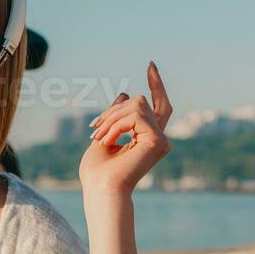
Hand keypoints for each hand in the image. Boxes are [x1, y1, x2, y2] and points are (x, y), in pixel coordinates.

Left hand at [79, 61, 173, 198]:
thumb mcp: (105, 133)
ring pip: (136, 105)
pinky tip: (107, 141)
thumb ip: (117, 115)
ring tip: (98, 138)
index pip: (157, 105)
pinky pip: (135, 116)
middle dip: (114, 110)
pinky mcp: (158, 140)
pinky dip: (116, 125)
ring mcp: (161, 140)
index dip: (156, 84)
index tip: (150, 65)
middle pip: (141, 102)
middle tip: (94, 128)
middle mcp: (158, 138)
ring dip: (111, 118)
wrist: (101, 189)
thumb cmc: (98, 170)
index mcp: (147, 138)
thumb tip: (125, 93)